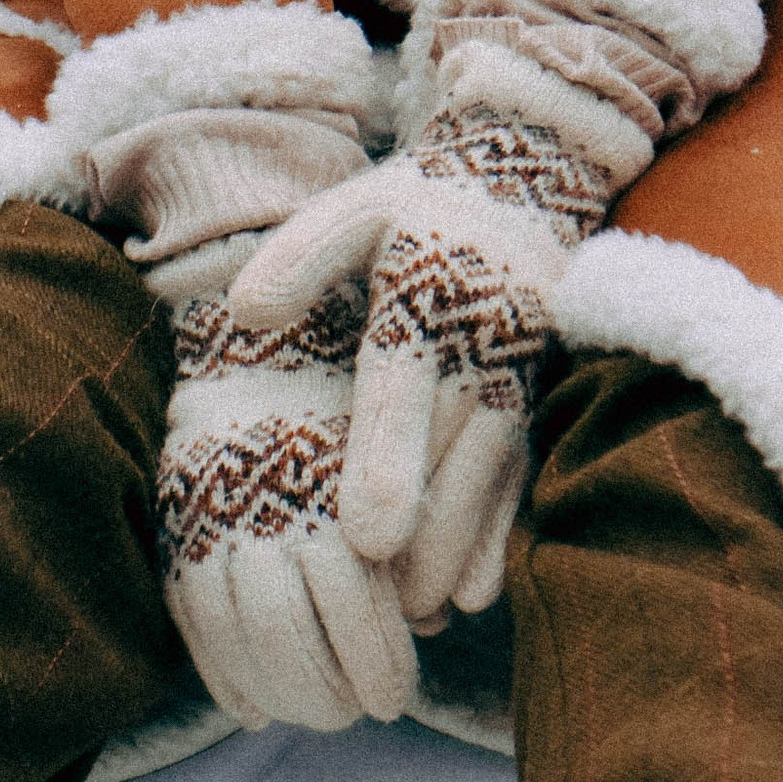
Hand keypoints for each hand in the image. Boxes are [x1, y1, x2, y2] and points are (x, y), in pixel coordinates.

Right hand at [155, 282, 418, 730]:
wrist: (258, 351)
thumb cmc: (346, 410)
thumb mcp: (391, 452)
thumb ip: (415, 530)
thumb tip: (440, 622)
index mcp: (328, 487)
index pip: (354, 604)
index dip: (376, 665)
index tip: (396, 701)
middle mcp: (265, 507)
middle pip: (287, 632)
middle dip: (324, 691)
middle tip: (353, 717)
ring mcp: (212, 521)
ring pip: (237, 633)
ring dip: (277, 692)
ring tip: (310, 715)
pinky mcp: (177, 529)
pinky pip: (191, 619)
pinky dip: (221, 674)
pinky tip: (252, 709)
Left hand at [225, 108, 612, 626]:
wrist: (528, 169)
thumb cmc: (415, 203)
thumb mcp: (354, 207)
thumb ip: (300, 257)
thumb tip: (244, 312)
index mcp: (424, 284)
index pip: (400, 381)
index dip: (386, 460)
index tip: (365, 538)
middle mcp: (482, 329)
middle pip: (453, 447)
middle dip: (425, 531)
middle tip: (387, 605)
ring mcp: (519, 361)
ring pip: (493, 468)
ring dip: (461, 543)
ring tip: (420, 612)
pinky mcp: (539, 385)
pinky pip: (523, 469)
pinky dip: (499, 531)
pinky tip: (471, 589)